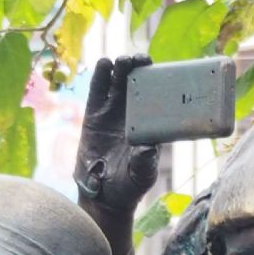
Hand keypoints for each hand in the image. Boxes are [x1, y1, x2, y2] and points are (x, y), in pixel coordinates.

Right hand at [76, 55, 160, 214]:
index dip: (158, 78)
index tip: (159, 71)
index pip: (157, 94)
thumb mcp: (140, 176)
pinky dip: (100, 75)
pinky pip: (97, 90)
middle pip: (137, 80)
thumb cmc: (128, 186)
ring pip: (117, 80)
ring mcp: (113, 111)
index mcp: (149, 123)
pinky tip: (104, 64)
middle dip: (138, 66)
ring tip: (121, 61)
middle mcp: (133, 112)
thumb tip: (147, 148)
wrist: (103, 194)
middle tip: (139, 60)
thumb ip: (144, 162)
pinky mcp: (94, 114)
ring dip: (120, 66)